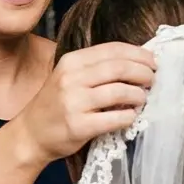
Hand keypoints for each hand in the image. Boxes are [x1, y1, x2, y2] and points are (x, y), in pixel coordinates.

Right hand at [13, 43, 155, 165]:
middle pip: (119, 68)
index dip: (138, 54)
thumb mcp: (69, 77)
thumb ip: (95, 68)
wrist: (31, 133)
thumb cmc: (55, 104)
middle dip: (143, 73)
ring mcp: (74, 102)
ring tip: (142, 99)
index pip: (112, 50)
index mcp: (71, 62)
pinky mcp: (79, 126)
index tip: (152, 61)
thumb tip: (137, 62)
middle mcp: (71, 79)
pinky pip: (115, 118)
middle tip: (152, 80)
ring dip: (139, 95)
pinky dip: (130, 116)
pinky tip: (131, 116)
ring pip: (120, 92)